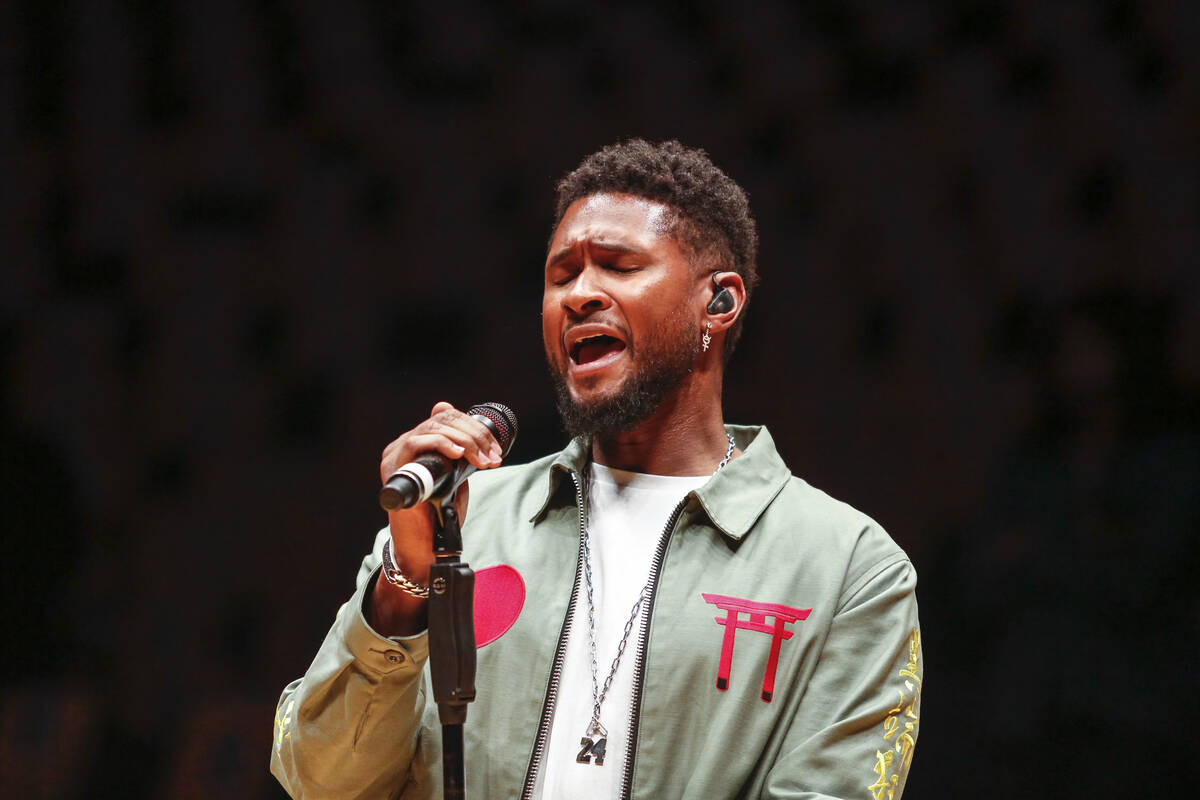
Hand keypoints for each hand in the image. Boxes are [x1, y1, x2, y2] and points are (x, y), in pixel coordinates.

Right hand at [370, 402, 502, 633]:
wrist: (424, 546)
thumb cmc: (438, 514)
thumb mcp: (455, 476)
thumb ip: (459, 453)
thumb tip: (471, 427)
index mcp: (417, 444)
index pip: (445, 415)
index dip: (474, 427)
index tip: (494, 449)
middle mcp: (403, 445)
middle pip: (442, 419)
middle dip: (475, 436)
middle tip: (492, 457)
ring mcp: (396, 455)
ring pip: (433, 427)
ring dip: (466, 442)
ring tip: (482, 461)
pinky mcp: (395, 469)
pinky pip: (416, 442)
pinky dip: (441, 444)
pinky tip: (458, 454)